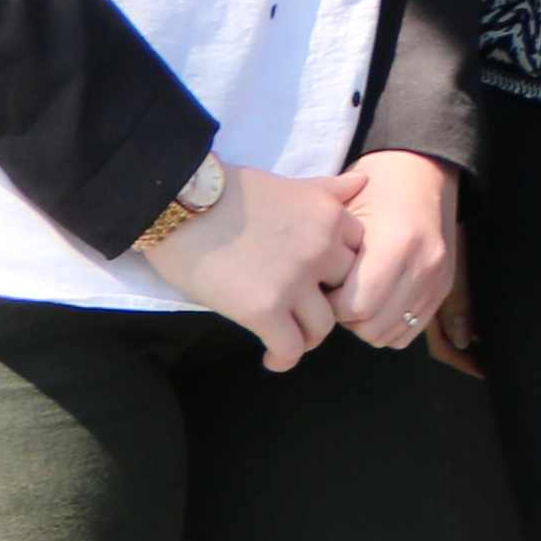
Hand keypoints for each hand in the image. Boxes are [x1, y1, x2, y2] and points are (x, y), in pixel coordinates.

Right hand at [140, 162, 359, 368]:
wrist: (179, 203)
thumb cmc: (227, 191)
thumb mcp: (287, 184)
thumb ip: (326, 190)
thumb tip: (362, 182)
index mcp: (330, 215)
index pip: (360, 254)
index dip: (341, 271)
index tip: (324, 281)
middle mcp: (322, 248)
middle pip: (347, 291)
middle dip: (329, 303)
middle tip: (305, 311)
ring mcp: (295, 281)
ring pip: (323, 326)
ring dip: (309, 336)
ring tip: (292, 338)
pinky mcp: (264, 309)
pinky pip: (291, 347)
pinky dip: (284, 358)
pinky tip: (272, 358)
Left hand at [332, 152, 461, 353]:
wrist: (422, 170)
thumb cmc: (375, 187)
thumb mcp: (344, 211)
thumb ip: (329, 257)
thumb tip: (313, 298)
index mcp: (397, 244)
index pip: (355, 308)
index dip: (330, 303)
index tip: (324, 284)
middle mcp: (424, 265)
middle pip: (372, 327)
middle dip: (348, 317)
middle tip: (339, 291)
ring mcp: (438, 279)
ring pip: (390, 334)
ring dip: (368, 323)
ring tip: (360, 293)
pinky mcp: (444, 287)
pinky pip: (409, 331)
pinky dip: (389, 324)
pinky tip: (379, 300)